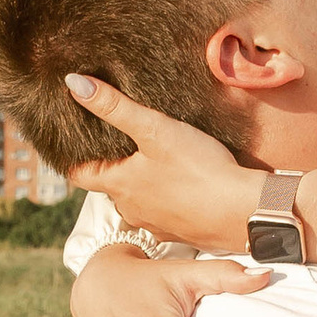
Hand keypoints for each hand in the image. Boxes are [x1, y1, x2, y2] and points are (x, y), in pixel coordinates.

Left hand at [64, 78, 264, 250]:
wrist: (243, 213)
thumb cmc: (199, 171)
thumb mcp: (155, 130)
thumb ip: (115, 107)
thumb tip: (73, 84)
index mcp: (118, 186)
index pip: (79, 174)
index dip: (74, 157)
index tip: (75, 142)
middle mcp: (131, 210)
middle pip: (111, 186)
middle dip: (113, 166)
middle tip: (119, 143)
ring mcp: (156, 225)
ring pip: (138, 201)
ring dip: (141, 184)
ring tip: (153, 160)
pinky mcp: (182, 232)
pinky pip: (165, 214)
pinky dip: (167, 199)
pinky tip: (182, 185)